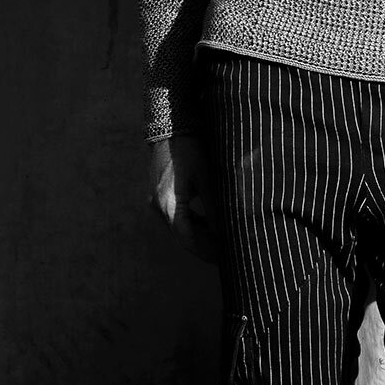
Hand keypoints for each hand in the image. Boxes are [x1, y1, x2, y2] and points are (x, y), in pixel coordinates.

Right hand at [148, 133, 218, 262]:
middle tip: (227, 253)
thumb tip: (224, 231)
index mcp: (169, 203)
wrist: (170, 126)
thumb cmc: (190, 148)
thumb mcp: (206, 176)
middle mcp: (158, 206)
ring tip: (222, 240)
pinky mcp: (160, 195)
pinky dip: (192, 223)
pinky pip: (176, 216)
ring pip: (179, 228)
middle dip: (204, 245)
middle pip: (182, 236)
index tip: (224, 258)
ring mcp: (157, 201)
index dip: (206, 251)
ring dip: (199, 235)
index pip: (187, 238)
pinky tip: (208, 224)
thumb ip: (214, 206)